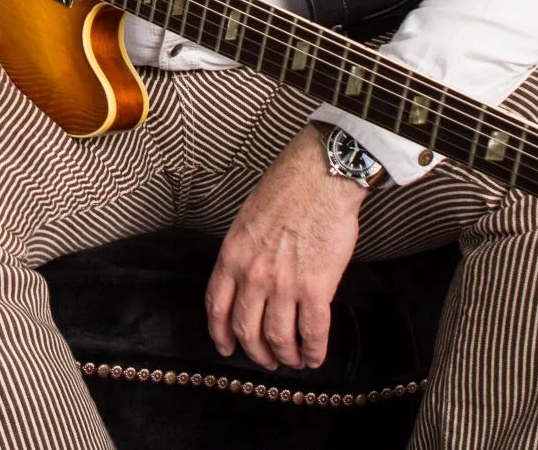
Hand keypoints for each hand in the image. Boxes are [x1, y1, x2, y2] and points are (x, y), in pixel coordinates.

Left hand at [206, 127, 363, 369]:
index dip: (220, 334)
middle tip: (267, 360)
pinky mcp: (316, 288)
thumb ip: (245, 251)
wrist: (321, 176)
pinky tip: (315, 356)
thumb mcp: (248, 218)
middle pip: (246, 329)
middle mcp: (252, 275)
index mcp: (232, 255)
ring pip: (278, 337)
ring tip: (293, 361)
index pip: (217, 306)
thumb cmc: (288, 188)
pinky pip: (312, 331)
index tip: (226, 347)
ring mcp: (284, 284)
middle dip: (256, 352)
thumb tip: (249, 277)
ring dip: (286, 356)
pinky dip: (314, 350)